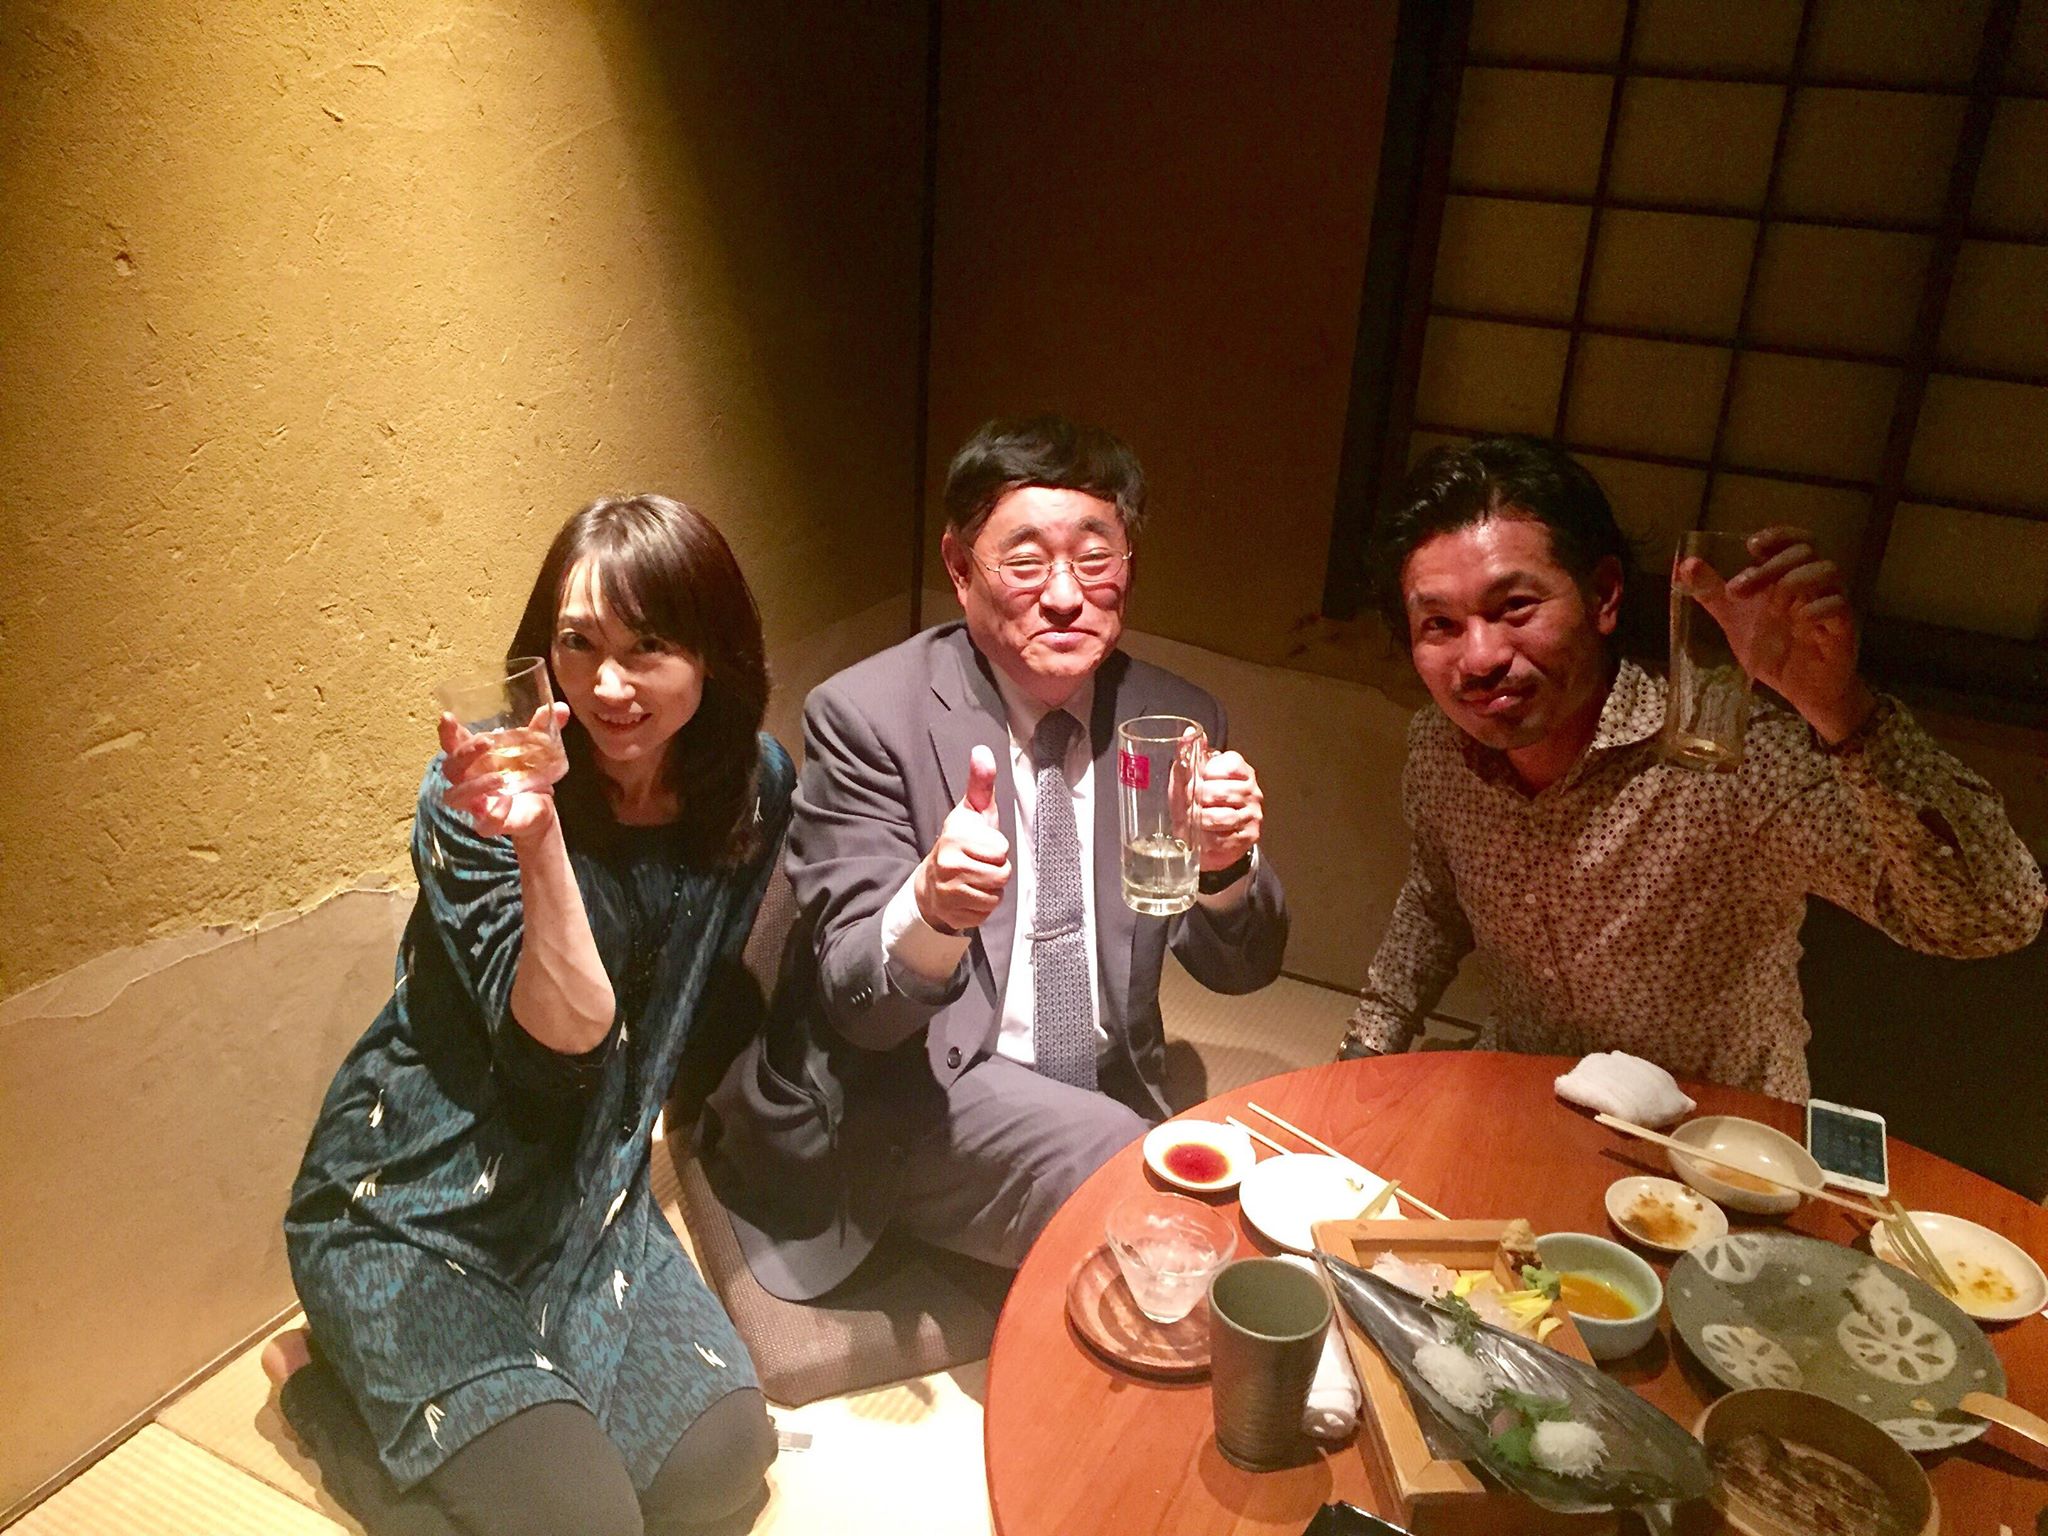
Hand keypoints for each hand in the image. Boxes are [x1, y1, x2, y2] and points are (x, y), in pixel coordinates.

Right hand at [439, 704, 567, 844]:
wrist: (539, 807)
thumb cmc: (526, 773)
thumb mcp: (535, 748)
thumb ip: (544, 728)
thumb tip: (560, 708)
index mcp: (475, 758)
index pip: (452, 744)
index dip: (447, 731)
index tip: (448, 716)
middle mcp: (469, 780)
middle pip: (450, 768)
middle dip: (463, 754)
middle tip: (485, 742)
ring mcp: (476, 804)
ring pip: (455, 796)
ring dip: (474, 786)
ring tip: (499, 777)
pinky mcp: (490, 824)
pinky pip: (483, 824)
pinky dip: (494, 814)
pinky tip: (508, 801)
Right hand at [913, 745, 1011, 932]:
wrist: (931, 883)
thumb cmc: (960, 842)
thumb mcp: (971, 811)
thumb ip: (980, 783)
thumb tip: (983, 751)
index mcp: (955, 838)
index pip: (1001, 849)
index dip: (997, 847)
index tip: (982, 845)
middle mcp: (949, 865)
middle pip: (1001, 874)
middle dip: (997, 870)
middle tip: (980, 864)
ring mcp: (949, 893)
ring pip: (995, 895)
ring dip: (991, 889)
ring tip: (975, 879)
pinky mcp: (953, 914)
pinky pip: (986, 913)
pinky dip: (982, 907)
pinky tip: (970, 896)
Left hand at [1193, 749, 1262, 871]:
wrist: (1206, 835)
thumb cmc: (1199, 801)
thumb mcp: (1191, 776)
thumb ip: (1190, 754)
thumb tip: (1189, 732)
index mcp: (1240, 769)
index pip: (1228, 765)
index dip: (1205, 774)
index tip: (1194, 781)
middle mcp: (1251, 790)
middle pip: (1219, 792)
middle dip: (1196, 800)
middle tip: (1186, 805)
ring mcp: (1252, 813)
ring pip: (1221, 817)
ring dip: (1200, 821)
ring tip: (1191, 820)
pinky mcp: (1249, 835)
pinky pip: (1223, 838)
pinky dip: (1207, 839)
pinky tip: (1201, 836)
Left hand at [1681, 526, 1875, 744]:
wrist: (1800, 690)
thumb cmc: (1772, 650)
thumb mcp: (1734, 620)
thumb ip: (1711, 593)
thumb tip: (1683, 566)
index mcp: (1786, 576)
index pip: (1793, 540)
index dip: (1778, 535)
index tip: (1752, 546)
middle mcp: (1811, 584)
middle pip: (1805, 551)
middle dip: (1770, 565)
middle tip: (1738, 589)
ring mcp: (1829, 602)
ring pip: (1828, 570)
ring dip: (1797, 580)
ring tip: (1773, 605)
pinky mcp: (1843, 627)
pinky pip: (1839, 605)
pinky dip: (1818, 608)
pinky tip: (1799, 621)